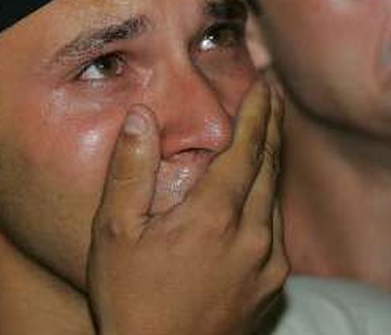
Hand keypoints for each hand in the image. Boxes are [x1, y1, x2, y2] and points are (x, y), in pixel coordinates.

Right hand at [86, 79, 287, 334]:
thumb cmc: (130, 304)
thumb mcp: (114, 235)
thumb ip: (130, 171)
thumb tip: (141, 116)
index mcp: (213, 217)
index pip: (248, 148)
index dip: (258, 112)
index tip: (266, 84)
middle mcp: (253, 237)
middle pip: (272, 167)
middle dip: (274, 127)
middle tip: (275, 97)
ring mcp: (269, 266)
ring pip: (276, 199)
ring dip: (274, 162)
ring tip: (269, 136)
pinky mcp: (273, 289)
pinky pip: (276, 232)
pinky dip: (270, 203)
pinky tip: (259, 198)